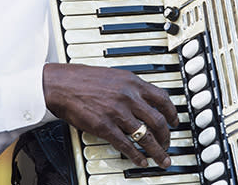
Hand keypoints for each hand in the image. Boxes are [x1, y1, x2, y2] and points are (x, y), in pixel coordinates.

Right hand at [42, 63, 179, 167]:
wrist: (62, 85)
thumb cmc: (86, 79)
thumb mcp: (116, 76)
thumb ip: (132, 87)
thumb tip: (146, 99)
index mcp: (133, 83)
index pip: (162, 99)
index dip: (172, 113)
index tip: (175, 122)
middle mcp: (129, 97)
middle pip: (158, 121)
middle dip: (167, 136)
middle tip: (168, 144)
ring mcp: (118, 113)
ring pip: (146, 136)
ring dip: (157, 150)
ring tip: (162, 159)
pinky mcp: (105, 127)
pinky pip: (126, 145)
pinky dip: (137, 156)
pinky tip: (141, 161)